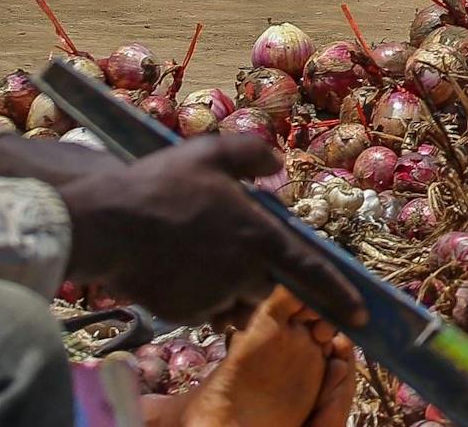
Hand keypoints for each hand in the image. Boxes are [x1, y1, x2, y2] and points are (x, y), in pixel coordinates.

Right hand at [60, 132, 366, 327]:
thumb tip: (279, 168)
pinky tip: (178, 262)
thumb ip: (254, 156)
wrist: (105, 223)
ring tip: (199, 247)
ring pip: (237, 296)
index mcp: (259, 236)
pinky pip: (206, 306)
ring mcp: (211, 297)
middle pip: (269, 281)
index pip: (309, 269)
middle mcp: (241, 273)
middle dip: (260, 266)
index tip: (362, 312)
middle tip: (228, 237)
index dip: (338, 292)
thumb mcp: (214, 153)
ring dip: (232, 281)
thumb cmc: (162, 183)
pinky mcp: (182, 314)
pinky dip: (202, 291)